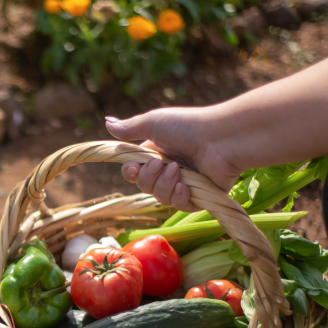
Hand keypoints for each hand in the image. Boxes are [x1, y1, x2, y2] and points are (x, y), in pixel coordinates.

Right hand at [105, 106, 241, 211]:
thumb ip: (129, 128)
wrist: (221, 139)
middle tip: (161, 164)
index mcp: (157, 153)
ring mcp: (184, 184)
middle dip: (148, 178)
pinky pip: (180, 206)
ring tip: (178, 170)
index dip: (130, 173)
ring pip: (160, 197)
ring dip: (165, 185)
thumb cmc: (188, 126)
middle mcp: (169, 169)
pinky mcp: (200, 196)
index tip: (132, 168)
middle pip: (144, 187)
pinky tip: (185, 187)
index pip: (134, 171)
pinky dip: (179, 197)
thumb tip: (107, 122)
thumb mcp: (153, 123)